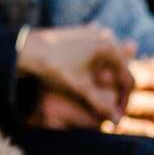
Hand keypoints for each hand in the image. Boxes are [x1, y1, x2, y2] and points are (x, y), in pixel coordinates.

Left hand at [17, 27, 135, 123]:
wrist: (25, 48)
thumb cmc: (53, 67)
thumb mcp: (80, 88)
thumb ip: (101, 104)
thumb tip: (117, 121)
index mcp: (110, 48)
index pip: (128, 79)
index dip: (124, 101)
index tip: (117, 116)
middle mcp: (106, 37)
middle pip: (121, 69)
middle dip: (117, 90)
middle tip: (112, 107)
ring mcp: (94, 32)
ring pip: (110, 61)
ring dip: (109, 78)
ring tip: (102, 96)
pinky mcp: (82, 32)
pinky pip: (97, 52)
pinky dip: (98, 66)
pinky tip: (95, 78)